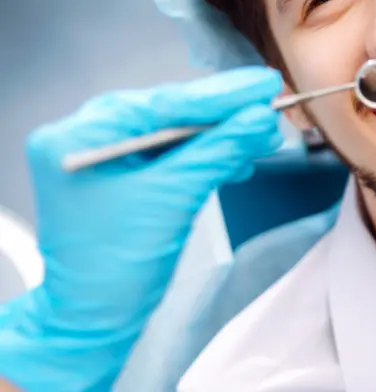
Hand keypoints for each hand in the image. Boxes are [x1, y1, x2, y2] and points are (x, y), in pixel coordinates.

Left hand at [0, 67, 283, 391]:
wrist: (95, 317)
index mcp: (81, 136)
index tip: (263, 83)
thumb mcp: (174, 197)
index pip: (164, 102)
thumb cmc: (115, 267)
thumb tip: (260, 118)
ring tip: (263, 134)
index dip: (221, 94)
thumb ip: (218, 150)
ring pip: (174, 131)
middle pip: (169, 112)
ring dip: (220, 136)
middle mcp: (86, 136)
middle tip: (270, 103)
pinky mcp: (122, 172)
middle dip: (224, 114)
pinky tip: (237, 155)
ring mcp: (103, 153)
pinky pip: (170, 152)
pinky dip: (205, 154)